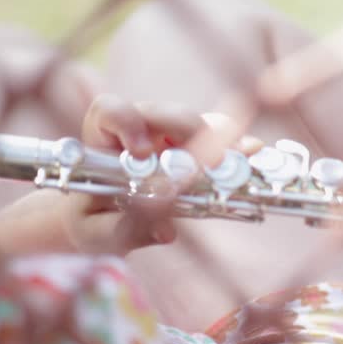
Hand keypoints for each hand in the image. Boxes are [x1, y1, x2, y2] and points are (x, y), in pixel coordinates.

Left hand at [61, 93, 262, 254]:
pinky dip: (234, 148)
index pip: (110, 110)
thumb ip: (125, 230)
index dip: (127, 121)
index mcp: (102, 141)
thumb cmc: (91, 222)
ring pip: (197, 122)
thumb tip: (167, 232)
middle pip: (164, 111)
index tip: (142, 152)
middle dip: (187, 128)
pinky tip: (251, 154)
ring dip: (218, 138)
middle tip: (205, 162)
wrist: (102, 223)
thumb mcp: (98, 232)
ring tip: (239, 157)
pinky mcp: (193, 150)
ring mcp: (168, 138)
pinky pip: (217, 140)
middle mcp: (137, 131)